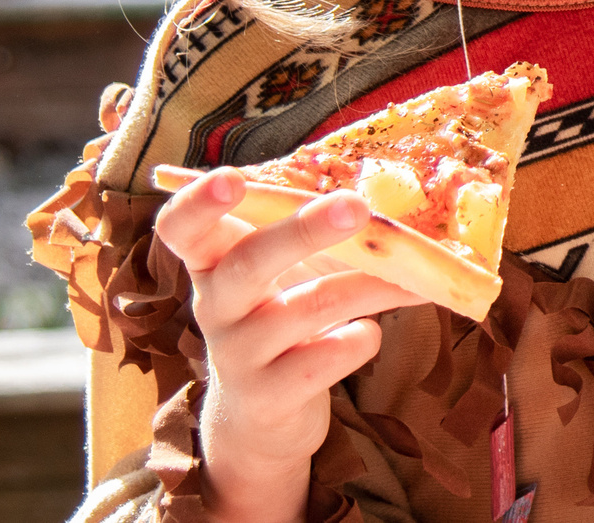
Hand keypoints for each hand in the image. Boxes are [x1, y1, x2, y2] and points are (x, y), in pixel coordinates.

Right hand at [153, 169, 423, 522]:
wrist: (260, 416)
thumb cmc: (278, 316)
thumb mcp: (279, 272)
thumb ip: (309, 231)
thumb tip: (395, 190)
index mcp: (213, 261)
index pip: (181, 228)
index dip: (198, 203)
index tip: (230, 177)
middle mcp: (217, 306)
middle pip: (248, 263)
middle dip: (303, 232)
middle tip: (355, 207)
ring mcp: (238, 354)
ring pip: (302, 310)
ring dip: (365, 287)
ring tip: (412, 277)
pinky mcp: (268, 397)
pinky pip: (318, 364)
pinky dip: (355, 342)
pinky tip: (368, 334)